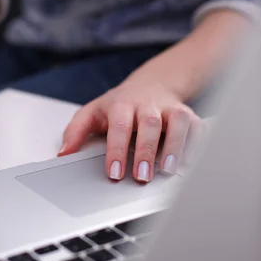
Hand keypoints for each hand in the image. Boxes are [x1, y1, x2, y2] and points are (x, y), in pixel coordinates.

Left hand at [59, 48, 202, 182]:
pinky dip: (197, 143)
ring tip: (168, 170)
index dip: (116, 150)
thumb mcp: (92, 112)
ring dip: (175, 146)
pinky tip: (191, 162)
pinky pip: (197, 126)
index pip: (118, 126)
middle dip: (145, 151)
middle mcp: (147, 105)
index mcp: (122, 104)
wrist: (151, 84)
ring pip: (177, 122)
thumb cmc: (120, 105)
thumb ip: (76, 131)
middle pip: (148, 124)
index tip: (114, 172)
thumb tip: (63, 153)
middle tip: (141, 176)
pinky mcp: (188, 115)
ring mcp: (169, 109)